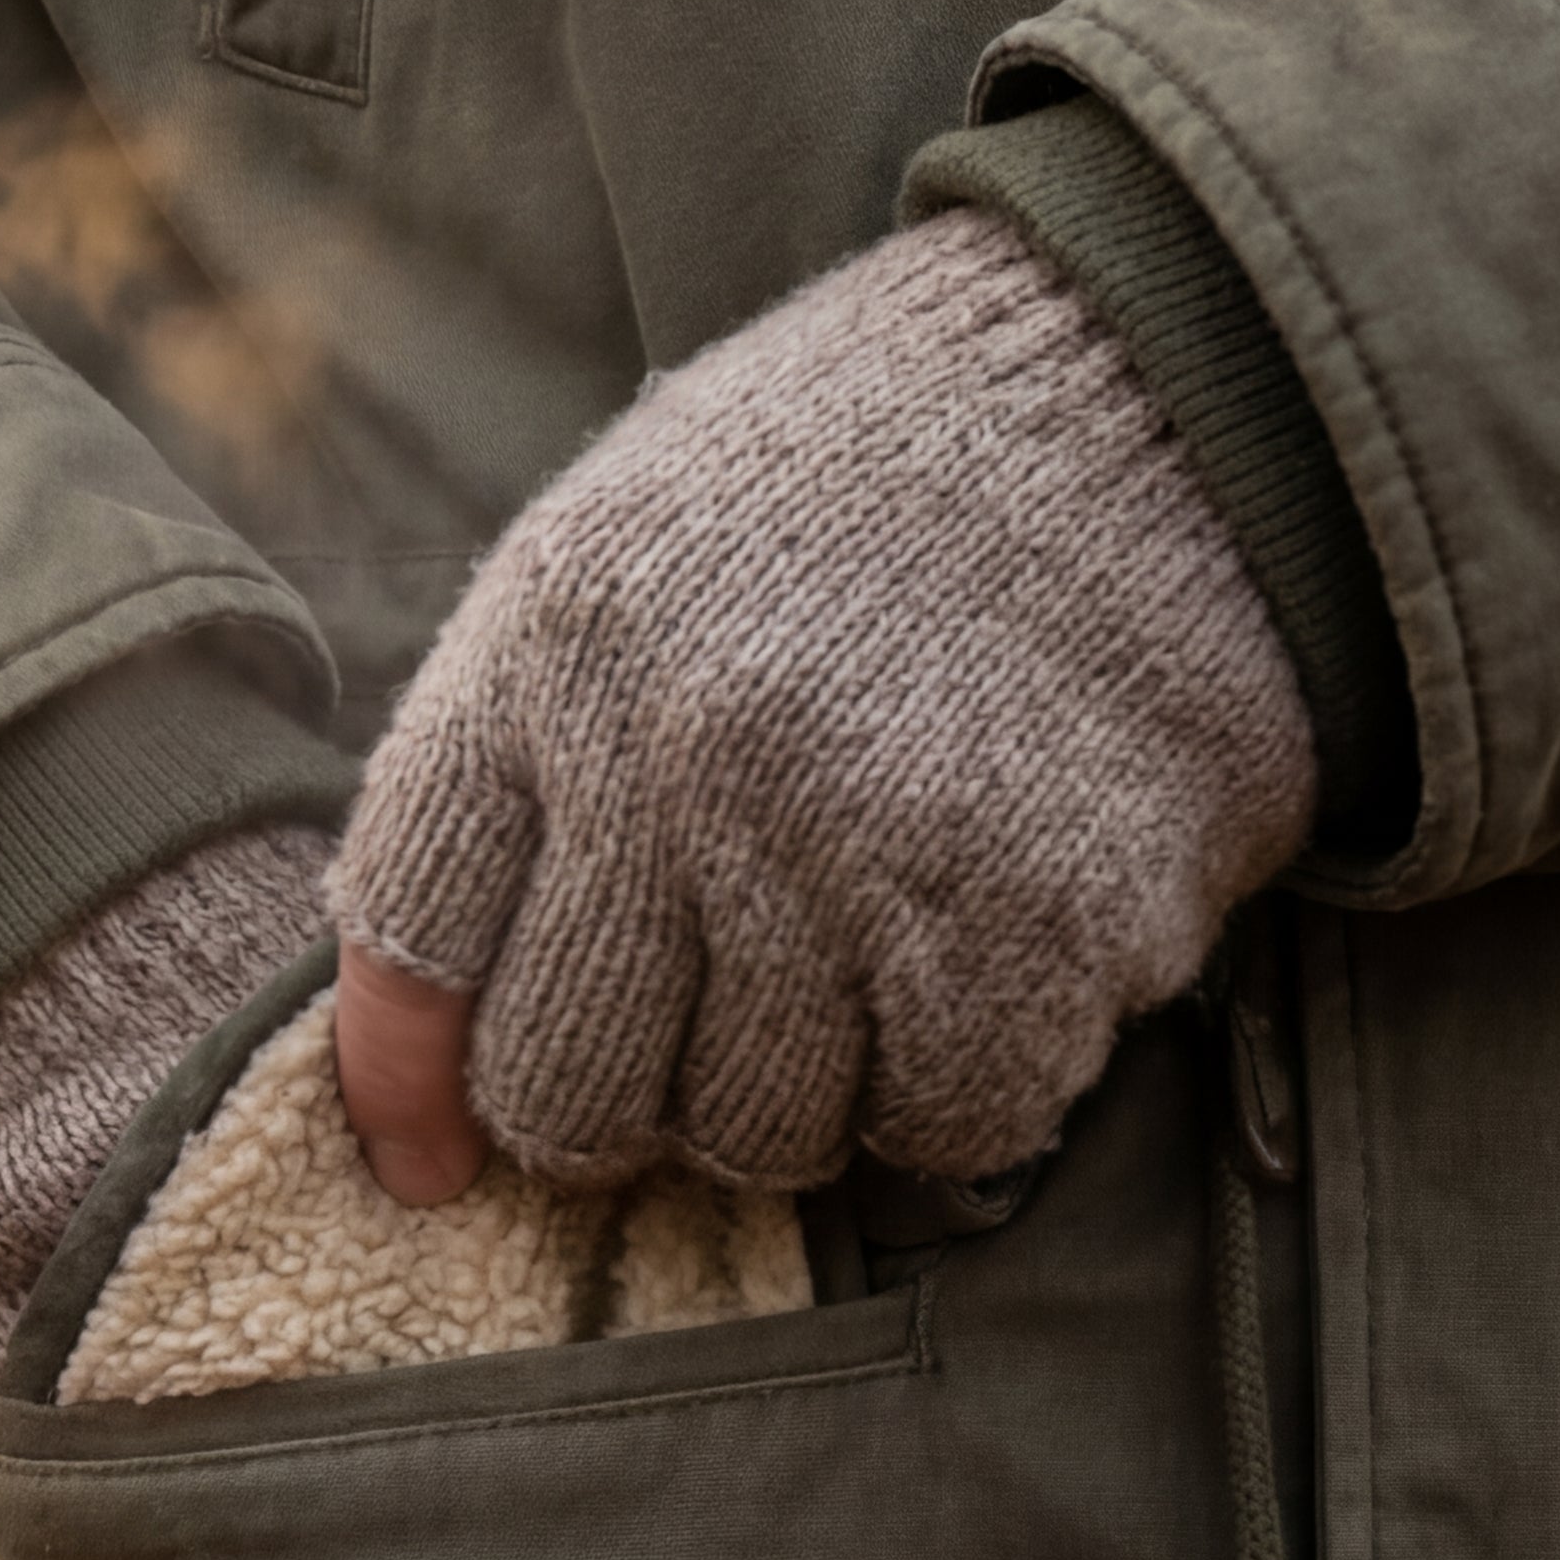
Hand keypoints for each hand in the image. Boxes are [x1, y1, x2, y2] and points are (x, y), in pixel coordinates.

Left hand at [330, 210, 1316, 1203]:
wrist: (1158, 400)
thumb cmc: (862, 497)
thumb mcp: (624, 554)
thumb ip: (515, 771)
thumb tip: (419, 1063)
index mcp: (559, 647)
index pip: (411, 933)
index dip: (401, 1078)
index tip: (426, 1159)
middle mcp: (684, 757)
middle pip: (568, 1086)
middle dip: (611, 1115)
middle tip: (681, 1064)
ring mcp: (855, 849)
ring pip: (752, 1135)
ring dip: (794, 1102)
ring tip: (854, 976)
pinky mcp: (1028, 928)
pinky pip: (938, 1130)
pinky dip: (953, 1096)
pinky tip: (978, 980)